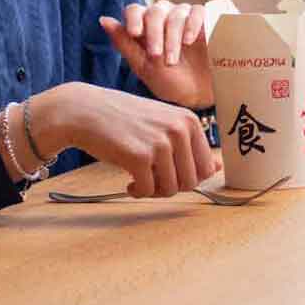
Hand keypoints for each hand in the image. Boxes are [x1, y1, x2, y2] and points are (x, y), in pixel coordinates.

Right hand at [28, 81, 220, 196]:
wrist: (86, 111)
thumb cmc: (125, 120)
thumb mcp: (163, 124)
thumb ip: (190, 145)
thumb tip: (218, 167)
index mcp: (190, 122)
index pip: (207, 167)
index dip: (188, 178)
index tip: (168, 173)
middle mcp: (179, 130)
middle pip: (192, 181)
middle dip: (172, 187)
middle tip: (152, 180)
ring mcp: (160, 143)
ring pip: (171, 189)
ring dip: (154, 191)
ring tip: (140, 180)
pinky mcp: (139, 157)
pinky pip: (148, 190)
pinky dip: (138, 192)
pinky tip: (128, 183)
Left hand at [99, 0, 213, 109]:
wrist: (200, 96)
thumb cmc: (170, 83)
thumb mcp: (143, 66)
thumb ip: (125, 44)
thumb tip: (103, 19)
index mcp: (145, 26)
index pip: (135, 10)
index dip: (134, 18)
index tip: (135, 33)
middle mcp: (164, 17)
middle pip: (155, 11)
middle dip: (153, 33)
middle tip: (156, 55)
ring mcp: (186, 18)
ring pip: (175, 13)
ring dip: (171, 37)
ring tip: (172, 60)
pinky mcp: (206, 21)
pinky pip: (197, 11)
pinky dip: (192, 24)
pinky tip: (189, 41)